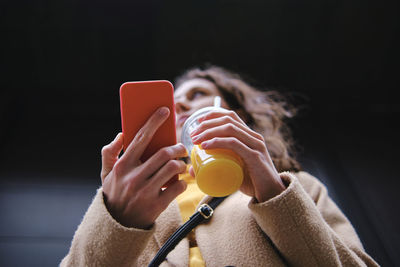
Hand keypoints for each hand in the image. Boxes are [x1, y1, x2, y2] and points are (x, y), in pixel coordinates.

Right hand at [100, 107, 187, 228]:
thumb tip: (121, 134)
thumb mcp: (106, 173)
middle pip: (164, 153)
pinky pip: (177, 188)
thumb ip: (109, 153)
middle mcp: (133, 178)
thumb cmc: (114, 194)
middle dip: (178, 147)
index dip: (154, 122)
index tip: (165, 110)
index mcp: (122, 166)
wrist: (117, 225)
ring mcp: (145, 192)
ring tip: (181, 165)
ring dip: (181, 164)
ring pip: (173, 168)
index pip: (140, 138)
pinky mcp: (157, 205)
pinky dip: (182, 183)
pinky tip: (179, 182)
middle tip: (182, 148)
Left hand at [190, 109, 285, 201]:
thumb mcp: (232, 170)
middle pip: (228, 120)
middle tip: (193, 134)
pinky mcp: (255, 156)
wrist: (272, 196)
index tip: (198, 122)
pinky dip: (218, 142)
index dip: (213, 115)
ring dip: (209, 131)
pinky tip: (206, 146)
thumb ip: (216, 168)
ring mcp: (256, 146)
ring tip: (196, 140)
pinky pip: (234, 144)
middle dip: (207, 124)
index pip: (231, 116)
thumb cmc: (252, 183)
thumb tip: (193, 169)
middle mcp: (254, 137)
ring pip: (230, 129)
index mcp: (250, 136)